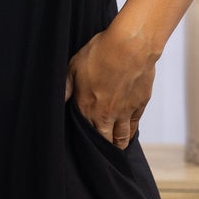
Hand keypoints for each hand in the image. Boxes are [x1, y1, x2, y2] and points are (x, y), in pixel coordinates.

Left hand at [65, 22, 157, 147]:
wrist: (131, 46)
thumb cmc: (102, 53)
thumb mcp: (74, 67)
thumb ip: (66, 87)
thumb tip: (58, 100)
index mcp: (87, 108)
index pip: (84, 133)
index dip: (83, 139)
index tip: (83, 141)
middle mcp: (106, 115)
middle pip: (104, 141)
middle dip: (102, 148)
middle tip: (100, 151)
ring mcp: (124, 112)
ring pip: (122, 138)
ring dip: (118, 145)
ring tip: (115, 147)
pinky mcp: (139, 105)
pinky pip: (134, 125)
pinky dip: (131, 132)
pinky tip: (128, 133)